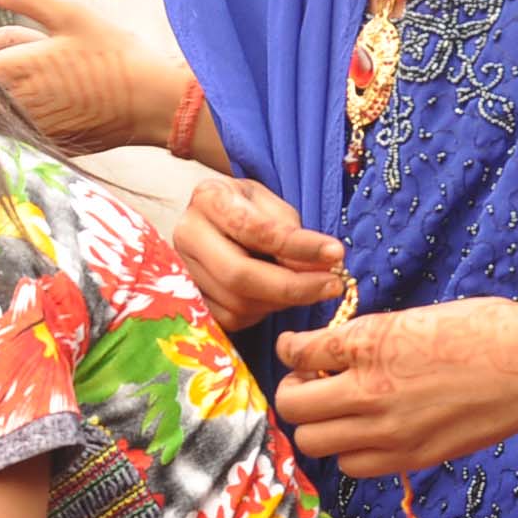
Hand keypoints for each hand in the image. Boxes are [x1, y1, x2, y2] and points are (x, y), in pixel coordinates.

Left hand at [0, 0, 183, 154]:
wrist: (152, 104)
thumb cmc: (113, 56)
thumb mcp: (67, 13)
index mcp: (11, 70)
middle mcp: (10, 107)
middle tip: (22, 51)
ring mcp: (23, 132)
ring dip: (2, 90)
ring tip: (45, 74)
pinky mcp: (38, 147)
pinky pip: (12, 128)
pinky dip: (20, 111)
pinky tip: (54, 97)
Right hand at [170, 176, 352, 329]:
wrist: (214, 222)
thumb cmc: (248, 210)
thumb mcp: (271, 205)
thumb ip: (292, 233)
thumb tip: (319, 267)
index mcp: (208, 199)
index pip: (254, 230)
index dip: (298, 246)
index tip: (335, 254)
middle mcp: (186, 235)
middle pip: (239, 274)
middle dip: (293, 286)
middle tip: (332, 286)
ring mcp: (182, 271)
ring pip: (238, 302)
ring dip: (281, 301)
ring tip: (304, 286)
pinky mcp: (189, 299)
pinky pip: (232, 318)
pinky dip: (262, 312)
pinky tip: (275, 297)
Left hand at [270, 298, 517, 472]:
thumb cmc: (485, 329)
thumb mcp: (415, 316)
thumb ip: (369, 337)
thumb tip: (335, 351)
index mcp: (370, 342)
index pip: (297, 352)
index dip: (293, 350)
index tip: (300, 352)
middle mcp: (369, 390)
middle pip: (293, 405)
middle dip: (294, 392)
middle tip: (312, 383)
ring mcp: (388, 430)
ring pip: (313, 441)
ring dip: (318, 424)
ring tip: (340, 410)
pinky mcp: (408, 457)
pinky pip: (351, 465)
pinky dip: (349, 450)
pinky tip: (367, 432)